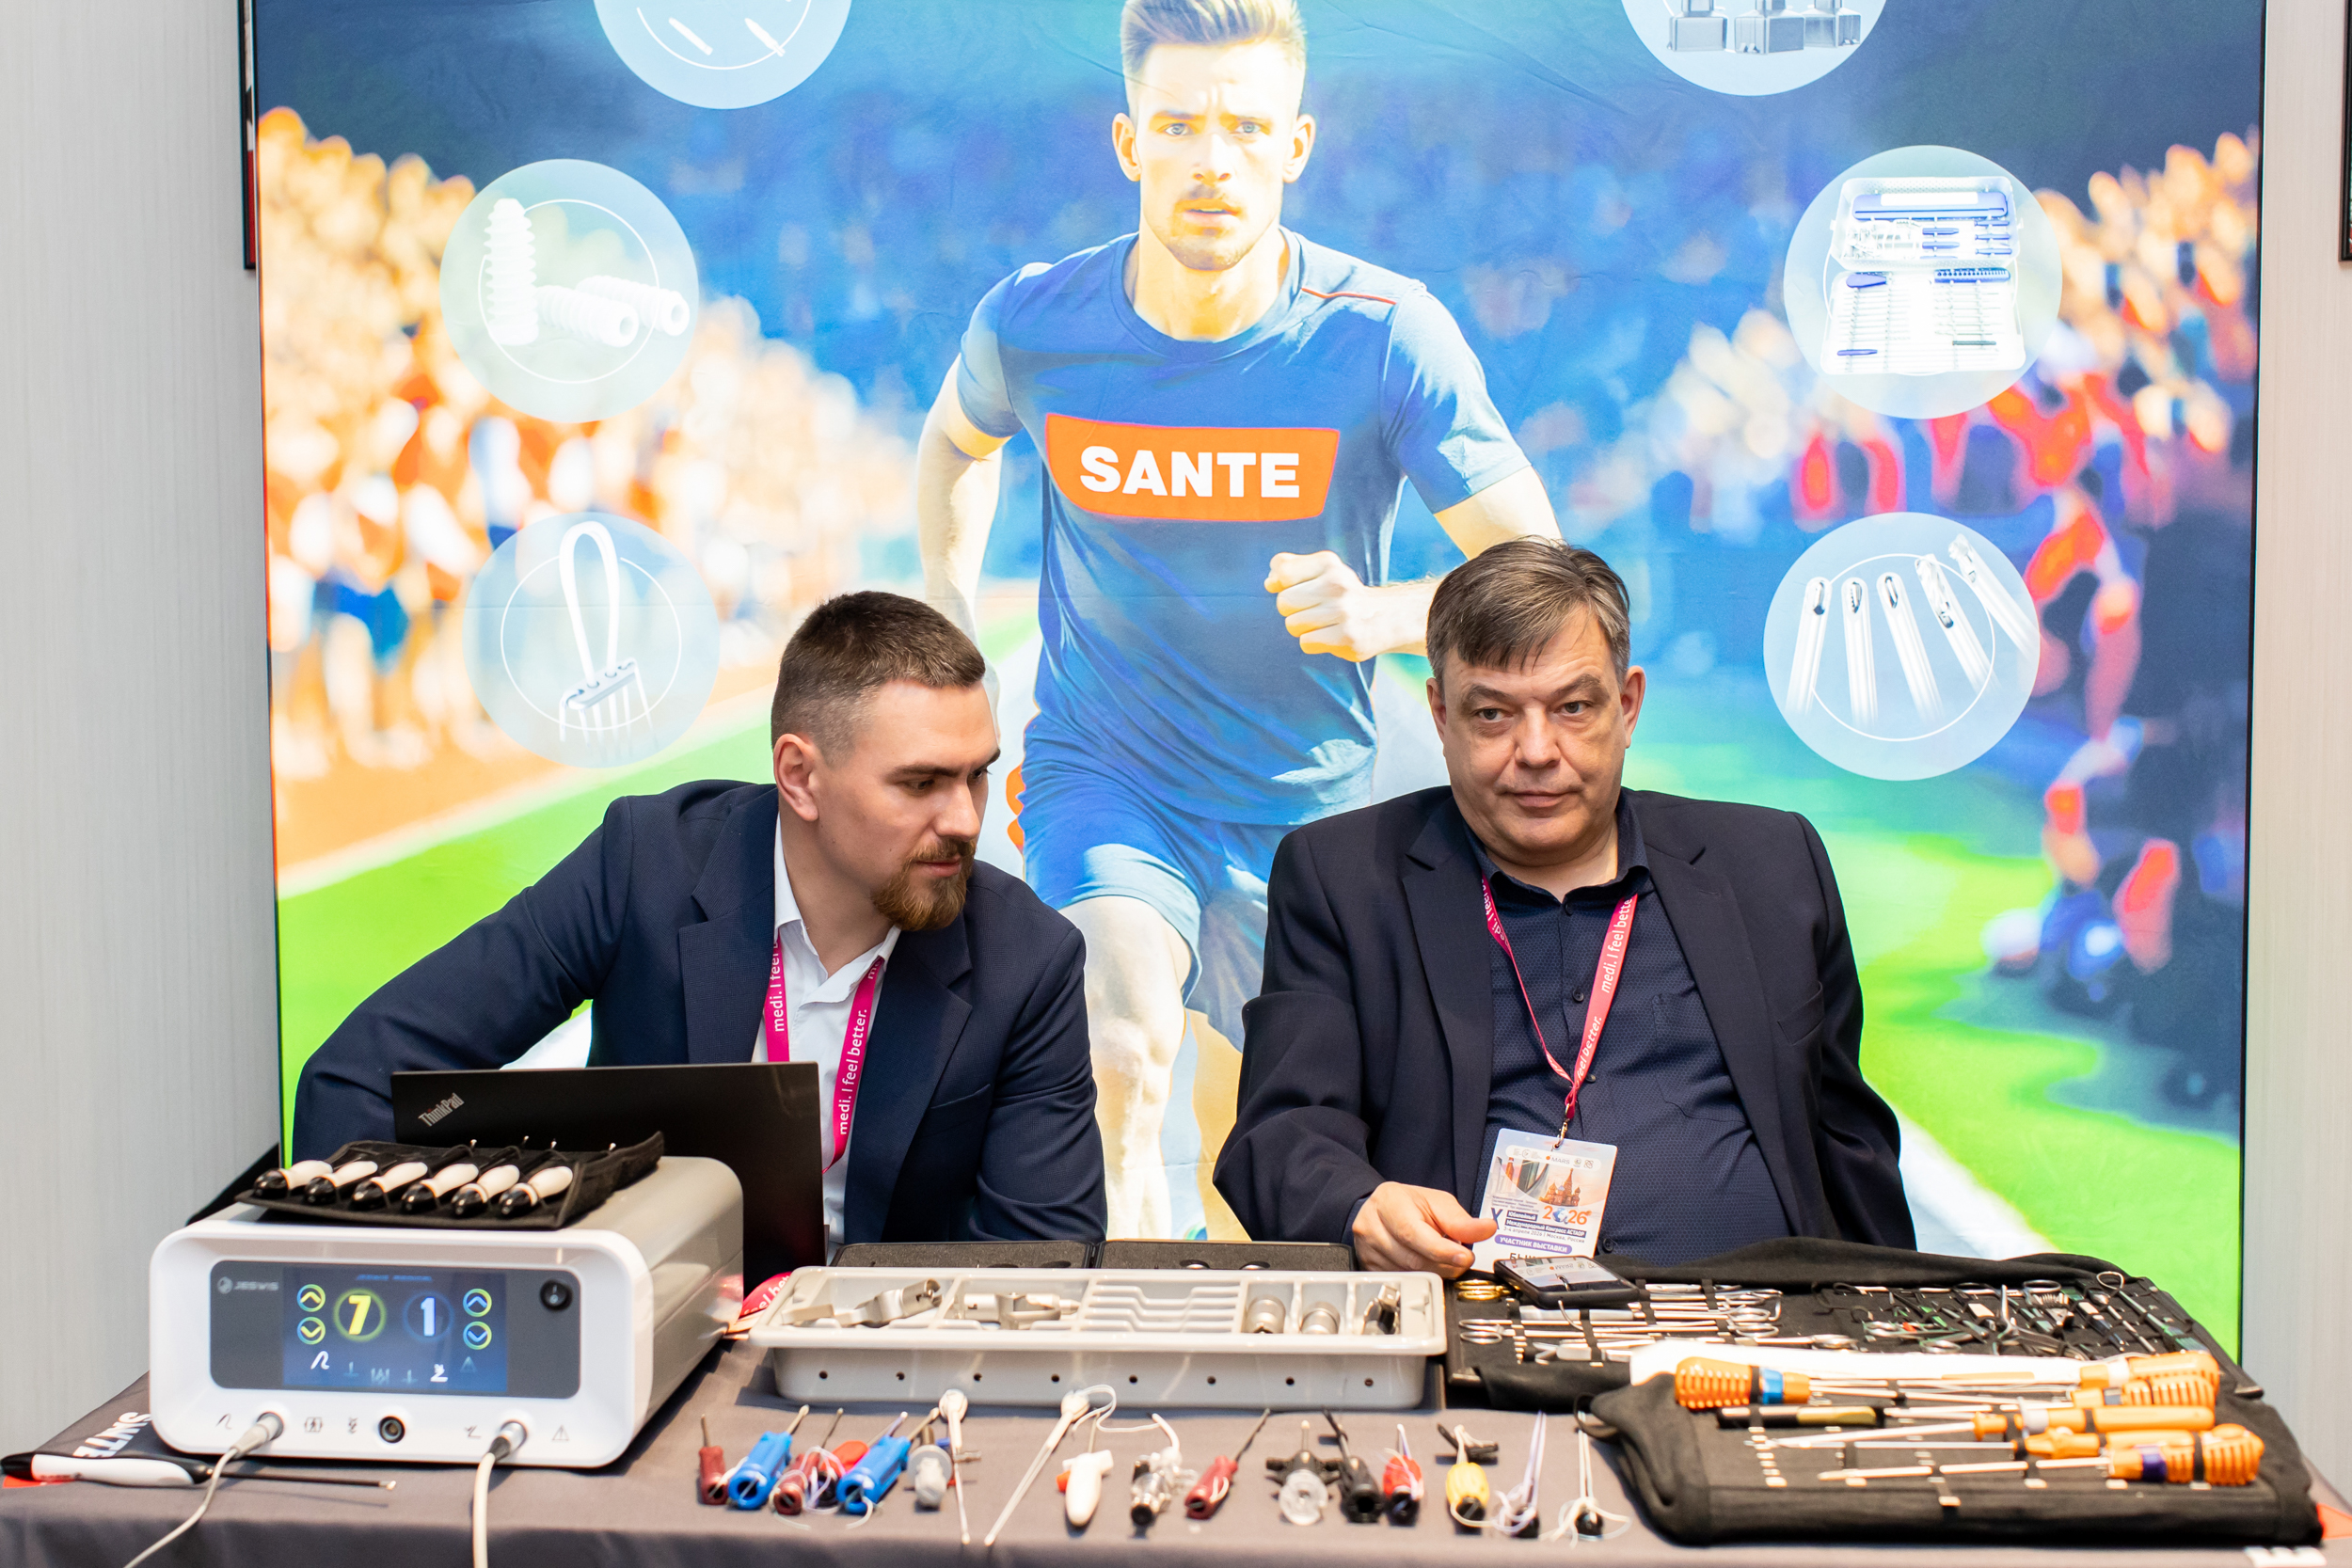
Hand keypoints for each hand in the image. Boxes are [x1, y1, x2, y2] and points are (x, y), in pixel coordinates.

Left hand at [1265, 551, 1423, 660]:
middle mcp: (1337, 584)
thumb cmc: (1343, 595)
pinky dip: (1313, 643)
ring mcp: (1343, 611)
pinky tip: (1330, 636)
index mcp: (1329, 564)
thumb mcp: (1322, 570)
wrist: (1386, 618)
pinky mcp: (1347, 637)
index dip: (1281, 585)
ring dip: (1302, 629)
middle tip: (1314, 610)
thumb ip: (1290, 567)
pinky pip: (1306, 643)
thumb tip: (1270, 582)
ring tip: (1323, 624)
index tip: (1296, 589)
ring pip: (1292, 625)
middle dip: (1292, 611)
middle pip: (1284, 602)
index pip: (1283, 573)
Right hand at [1350, 1181, 1495, 1276]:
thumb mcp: (1438, 1203)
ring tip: (1442, 1260)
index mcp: (1389, 1202)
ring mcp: (1367, 1250)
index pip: (1413, 1233)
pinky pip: (1400, 1282)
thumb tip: (1487, 1229)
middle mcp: (1372, 1226)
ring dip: (1433, 1274)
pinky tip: (1426, 1266)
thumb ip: (1461, 1220)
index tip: (1464, 1257)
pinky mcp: (1369, 1268)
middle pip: (1412, 1259)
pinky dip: (1419, 1279)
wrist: (1382, 1210)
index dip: (1441, 1250)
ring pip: (1407, 1275)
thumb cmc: (1409, 1205)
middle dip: (1444, 1266)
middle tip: (1461, 1261)